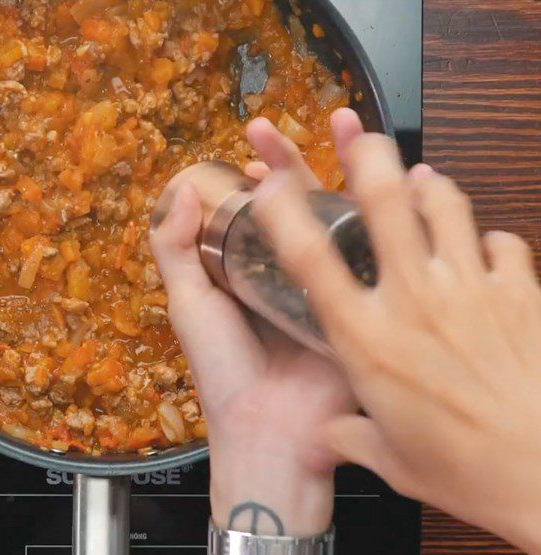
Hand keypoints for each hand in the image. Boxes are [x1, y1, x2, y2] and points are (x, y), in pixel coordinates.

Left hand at [150, 118, 354, 534]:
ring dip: (339, 170)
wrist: (271, 429)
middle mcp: (292, 271)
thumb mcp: (189, 304)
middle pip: (298, 204)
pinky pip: (375, 249)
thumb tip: (182, 187)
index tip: (249, 146)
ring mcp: (331, 282)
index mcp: (251, 271)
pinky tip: (379, 177)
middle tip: (278, 128)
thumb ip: (174, 249)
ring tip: (341, 126)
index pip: (258, 210)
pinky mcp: (365, 298)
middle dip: (291, 160)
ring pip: (338, 216)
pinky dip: (378, 211)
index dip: (256, 175)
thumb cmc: (225, 369)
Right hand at [253, 108, 540, 554]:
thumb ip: (349, 435)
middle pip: (385, 202)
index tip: (268, 185)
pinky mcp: (519, 294)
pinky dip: (488, 240)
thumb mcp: (388, 460)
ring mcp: (470, 290)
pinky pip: (502, 242)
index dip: (283, 212)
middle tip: (358, 136)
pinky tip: (482, 249)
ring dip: (430, 186)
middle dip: (368, 157)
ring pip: (447, 205)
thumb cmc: (462, 473)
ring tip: (421, 179)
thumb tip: (329, 432)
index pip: (309, 260)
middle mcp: (413, 300)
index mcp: (367, 339)